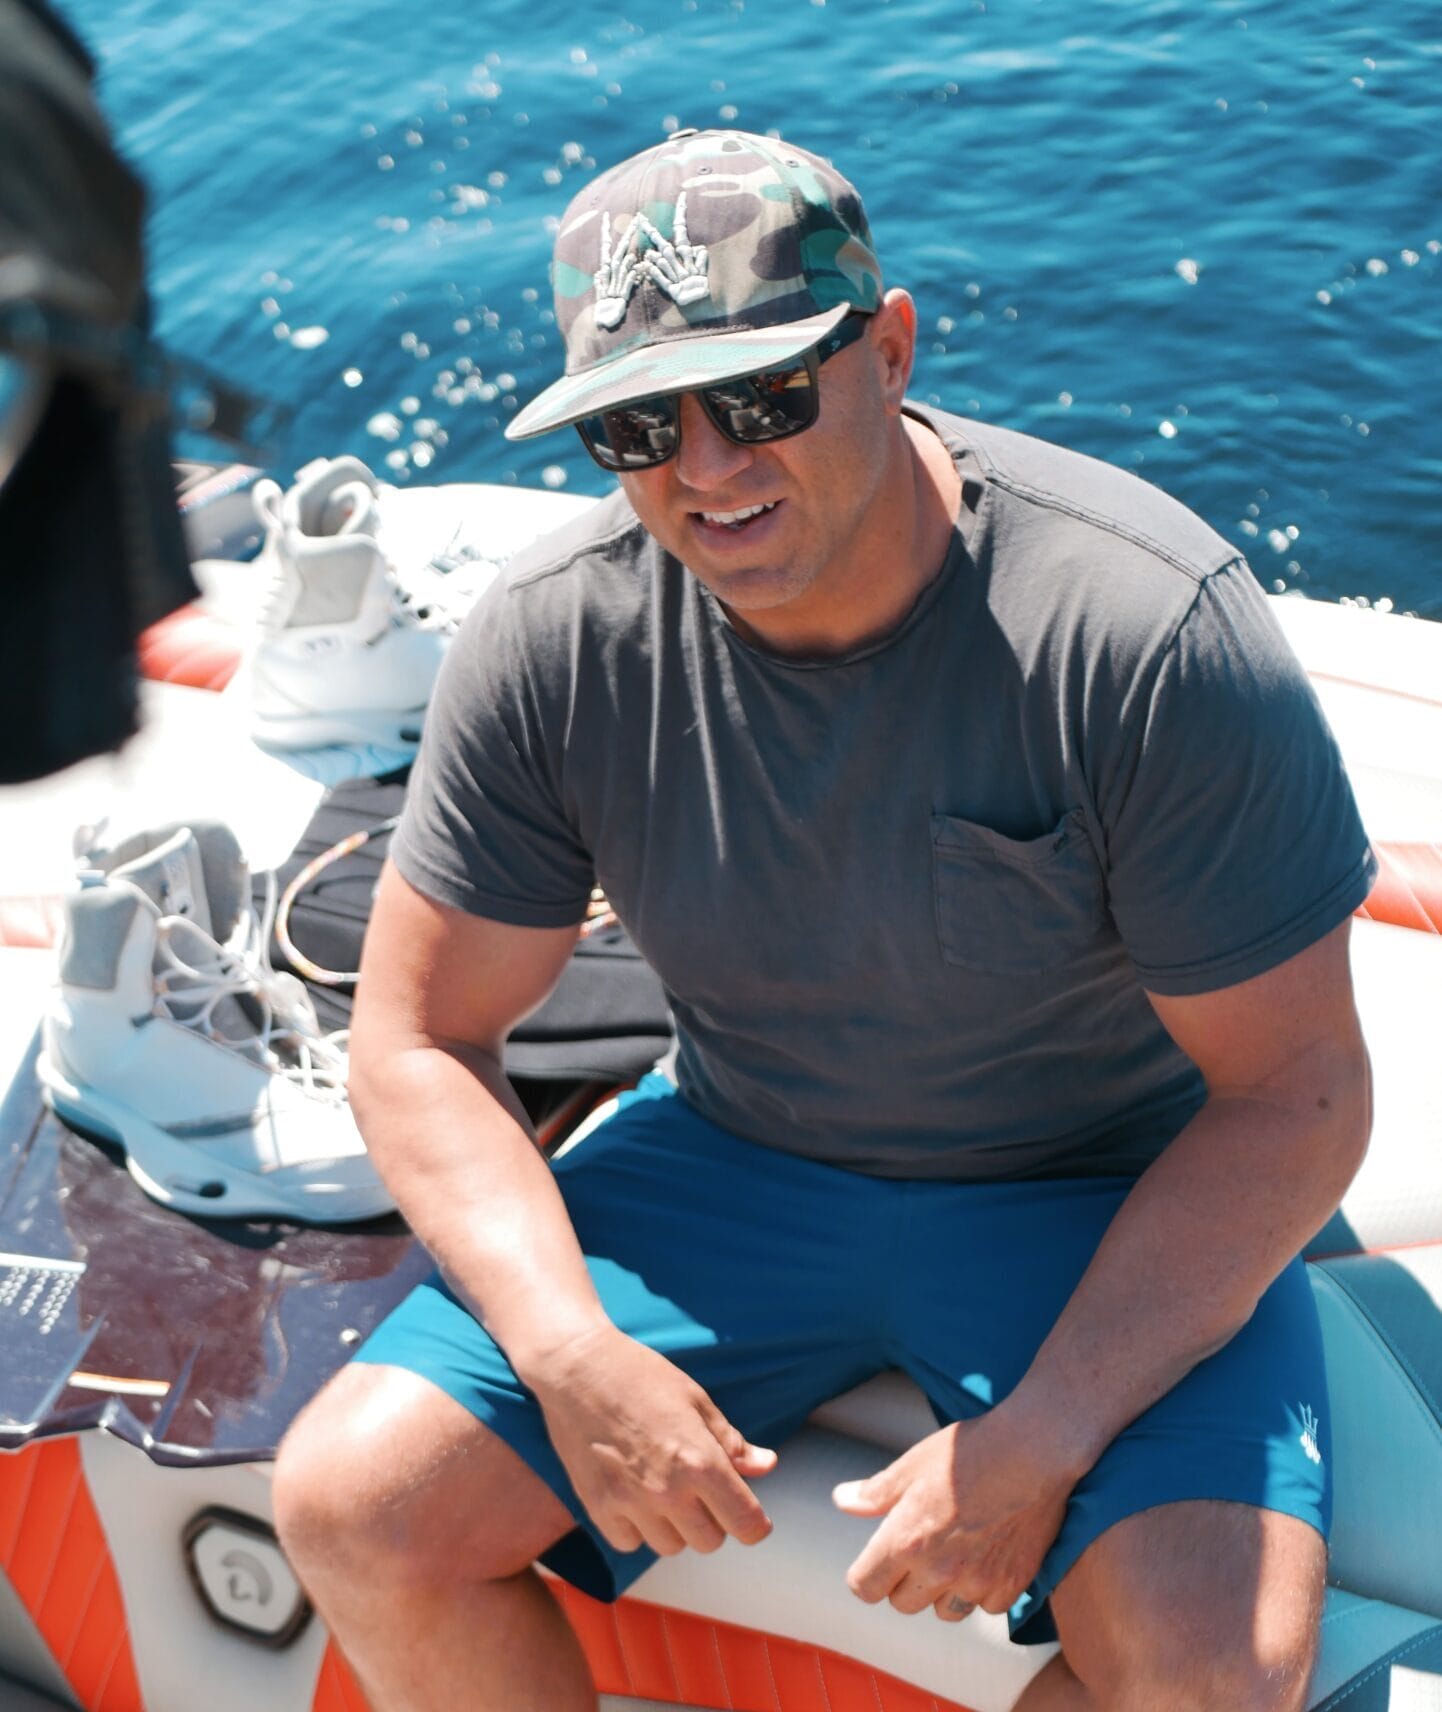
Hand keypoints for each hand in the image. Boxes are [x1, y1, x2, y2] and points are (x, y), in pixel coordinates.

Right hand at [526, 1324, 775, 1556]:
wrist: (577, 1368)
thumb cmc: (641, 1375)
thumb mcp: (695, 1400)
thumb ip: (731, 1442)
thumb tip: (767, 1465)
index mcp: (700, 1461)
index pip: (745, 1523)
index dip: (755, 1525)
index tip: (752, 1517)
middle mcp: (667, 1491)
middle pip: (710, 1542)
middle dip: (713, 1519)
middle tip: (700, 1487)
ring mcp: (630, 1503)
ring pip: (671, 1546)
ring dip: (675, 1526)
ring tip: (664, 1486)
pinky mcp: (598, 1508)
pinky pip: (630, 1543)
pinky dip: (637, 1527)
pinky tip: (634, 1495)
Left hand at [833, 1411, 1075, 1620]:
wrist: (1031, 1451)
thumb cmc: (968, 1452)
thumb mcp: (912, 1465)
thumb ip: (874, 1493)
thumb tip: (842, 1500)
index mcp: (906, 1541)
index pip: (865, 1587)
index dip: (864, 1574)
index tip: (872, 1562)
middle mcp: (939, 1570)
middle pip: (902, 1604)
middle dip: (901, 1581)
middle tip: (917, 1549)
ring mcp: (977, 1581)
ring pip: (943, 1611)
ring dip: (941, 1592)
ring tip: (952, 1554)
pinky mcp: (1011, 1585)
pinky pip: (984, 1607)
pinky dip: (981, 1590)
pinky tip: (985, 1557)